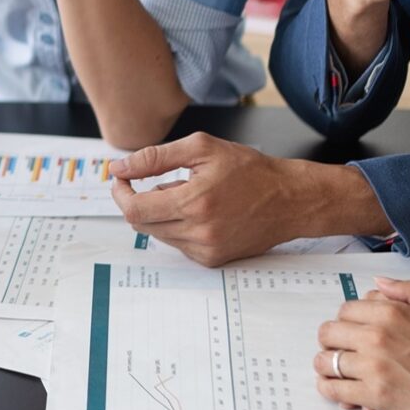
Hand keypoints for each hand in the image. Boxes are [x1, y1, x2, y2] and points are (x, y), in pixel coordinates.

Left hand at [109, 134, 375, 264]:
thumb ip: (155, 157)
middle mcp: (198, 232)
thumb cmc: (249, 169)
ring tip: (184, 192)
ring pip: (157, 234)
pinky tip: (197, 210)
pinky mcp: (212, 260)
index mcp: (194, 202)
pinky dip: (176, 225)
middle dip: (137, 200)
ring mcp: (205, 250)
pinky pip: (177, 244)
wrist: (289, 199)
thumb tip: (120, 166)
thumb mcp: (201, 149)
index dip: (120, 193)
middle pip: (142, 224)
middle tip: (148, 181)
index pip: (135, 209)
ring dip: (158, 213)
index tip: (122, 178)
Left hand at [314, 277, 409, 409]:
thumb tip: (378, 283)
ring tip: (336, 372)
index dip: (345, 322)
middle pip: (329, 333)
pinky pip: (335, 390)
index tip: (349, 332)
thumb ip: (407, 291)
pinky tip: (337, 391)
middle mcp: (376, 336)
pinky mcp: (376, 395)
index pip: (345, 311)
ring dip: (327, 367)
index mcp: (390, 312)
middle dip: (331, 342)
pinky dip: (330, 390)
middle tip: (339, 351)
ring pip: (326, 362)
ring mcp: (374, 366)